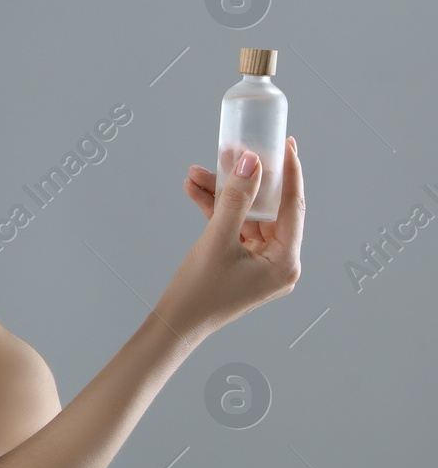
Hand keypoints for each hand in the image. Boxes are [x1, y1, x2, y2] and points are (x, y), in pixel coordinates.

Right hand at [161, 135, 303, 336]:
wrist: (175, 324)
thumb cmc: (199, 291)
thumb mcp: (217, 240)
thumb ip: (235, 199)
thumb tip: (251, 163)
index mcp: (286, 261)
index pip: (293, 207)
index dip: (289, 172)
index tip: (285, 143)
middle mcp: (279, 261)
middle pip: (267, 208)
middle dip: (244, 180)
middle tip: (238, 149)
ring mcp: (260, 262)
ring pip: (246, 215)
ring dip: (222, 193)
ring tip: (197, 172)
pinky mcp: (241, 262)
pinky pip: (233, 227)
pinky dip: (216, 210)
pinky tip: (195, 189)